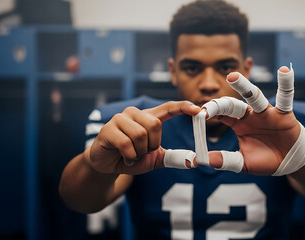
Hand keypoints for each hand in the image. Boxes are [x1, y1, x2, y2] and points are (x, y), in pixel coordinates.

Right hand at [86, 101, 200, 174]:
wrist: (107, 166)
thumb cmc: (132, 158)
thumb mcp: (155, 159)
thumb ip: (173, 157)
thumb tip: (195, 162)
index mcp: (148, 118)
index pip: (167, 108)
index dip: (182, 107)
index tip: (198, 110)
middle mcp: (134, 114)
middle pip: (154, 125)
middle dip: (152, 145)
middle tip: (142, 152)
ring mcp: (119, 119)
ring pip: (140, 135)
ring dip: (139, 152)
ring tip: (132, 155)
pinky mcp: (107, 129)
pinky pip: (126, 143)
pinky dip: (129, 157)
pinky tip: (124, 158)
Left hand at [206, 66, 304, 174]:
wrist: (290, 162)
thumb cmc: (265, 160)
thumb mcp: (242, 162)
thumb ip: (225, 161)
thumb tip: (200, 161)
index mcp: (237, 123)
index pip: (220, 114)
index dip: (209, 113)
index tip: (197, 115)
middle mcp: (250, 114)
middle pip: (232, 104)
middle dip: (219, 103)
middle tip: (205, 106)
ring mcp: (266, 112)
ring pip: (254, 96)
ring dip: (243, 86)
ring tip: (232, 76)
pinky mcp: (284, 114)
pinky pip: (285, 98)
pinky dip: (286, 84)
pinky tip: (284, 70)